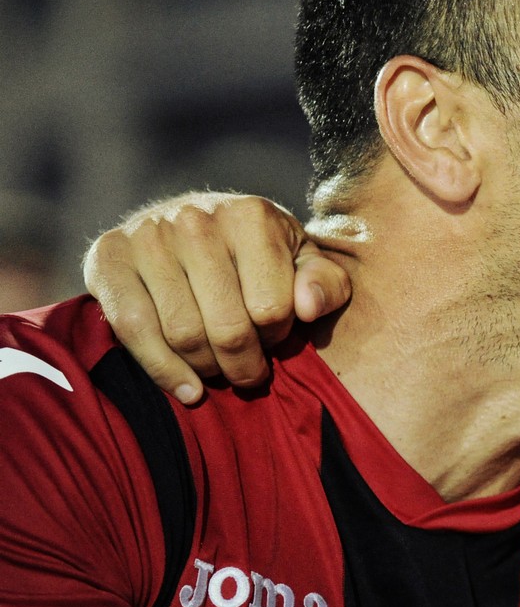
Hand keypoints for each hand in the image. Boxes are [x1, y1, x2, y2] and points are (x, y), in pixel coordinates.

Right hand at [82, 192, 349, 402]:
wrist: (188, 220)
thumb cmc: (257, 250)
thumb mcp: (302, 258)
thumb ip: (325, 282)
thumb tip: (310, 308)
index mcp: (251, 217)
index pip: (272, 307)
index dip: (278, 337)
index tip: (275, 339)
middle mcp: (196, 220)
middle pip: (227, 327)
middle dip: (244, 365)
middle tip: (249, 376)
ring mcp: (147, 238)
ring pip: (182, 333)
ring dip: (207, 369)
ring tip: (219, 373)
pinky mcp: (108, 259)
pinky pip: (132, 330)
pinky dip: (162, 370)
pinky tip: (187, 389)